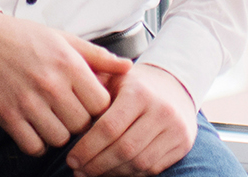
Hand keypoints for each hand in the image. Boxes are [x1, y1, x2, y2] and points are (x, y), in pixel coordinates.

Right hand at [0, 13, 132, 155]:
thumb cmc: (25, 39)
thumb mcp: (65, 40)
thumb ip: (98, 56)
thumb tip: (127, 67)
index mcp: (68, 65)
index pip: (101, 104)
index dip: (99, 108)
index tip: (90, 105)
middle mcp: (50, 85)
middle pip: (82, 125)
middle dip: (80, 122)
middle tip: (71, 113)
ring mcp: (28, 102)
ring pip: (60, 139)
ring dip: (59, 133)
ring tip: (53, 119)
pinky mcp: (8, 116)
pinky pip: (33, 146)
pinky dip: (38, 143)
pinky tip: (36, 129)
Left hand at [67, 64, 196, 176]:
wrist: (175, 86)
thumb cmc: (135, 86)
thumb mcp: (114, 79)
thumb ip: (91, 90)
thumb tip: (64, 109)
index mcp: (139, 93)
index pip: (108, 128)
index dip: (87, 148)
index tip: (70, 159)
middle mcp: (161, 110)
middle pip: (123, 149)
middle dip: (96, 165)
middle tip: (78, 170)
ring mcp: (175, 128)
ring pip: (138, 162)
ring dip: (111, 173)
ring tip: (92, 172)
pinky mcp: (183, 143)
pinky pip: (152, 168)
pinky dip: (130, 173)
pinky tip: (114, 170)